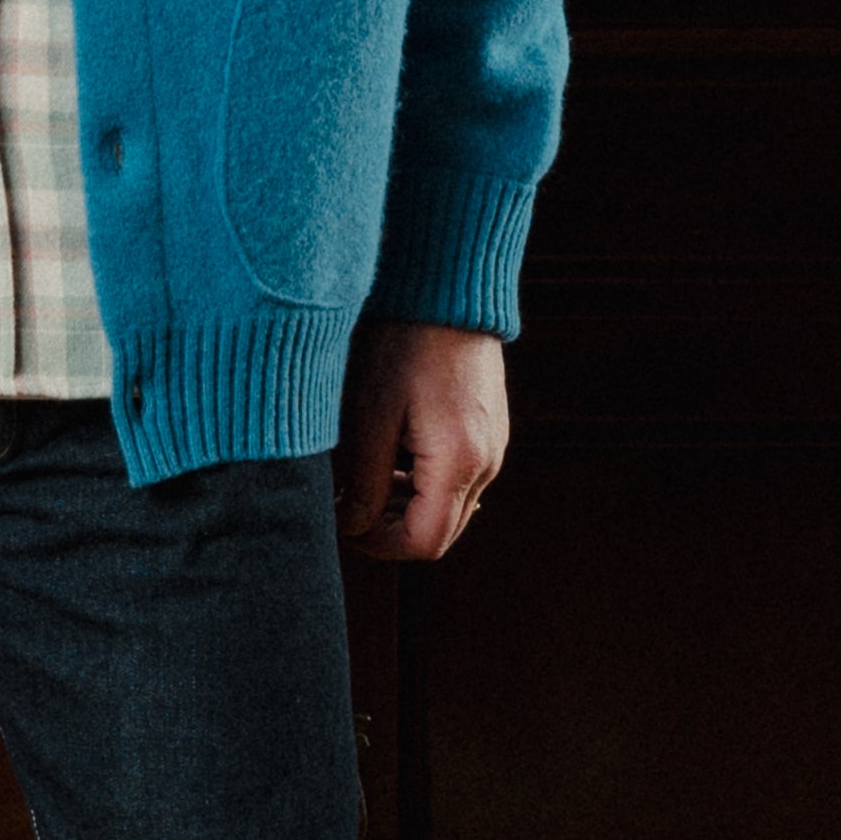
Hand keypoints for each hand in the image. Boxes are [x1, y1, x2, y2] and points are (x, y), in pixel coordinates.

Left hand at [335, 320, 508, 563]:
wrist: (448, 293)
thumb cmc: (404, 345)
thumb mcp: (371, 415)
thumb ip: (364, 481)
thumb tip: (352, 526)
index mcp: (458, 462)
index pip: (423, 543)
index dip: (379, 545)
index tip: (345, 525)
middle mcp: (487, 463)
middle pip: (441, 534)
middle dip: (391, 530)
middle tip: (351, 504)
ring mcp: (494, 449)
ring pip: (450, 510)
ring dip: (406, 508)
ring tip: (367, 478)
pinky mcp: (491, 434)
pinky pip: (460, 482)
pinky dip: (425, 485)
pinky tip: (395, 458)